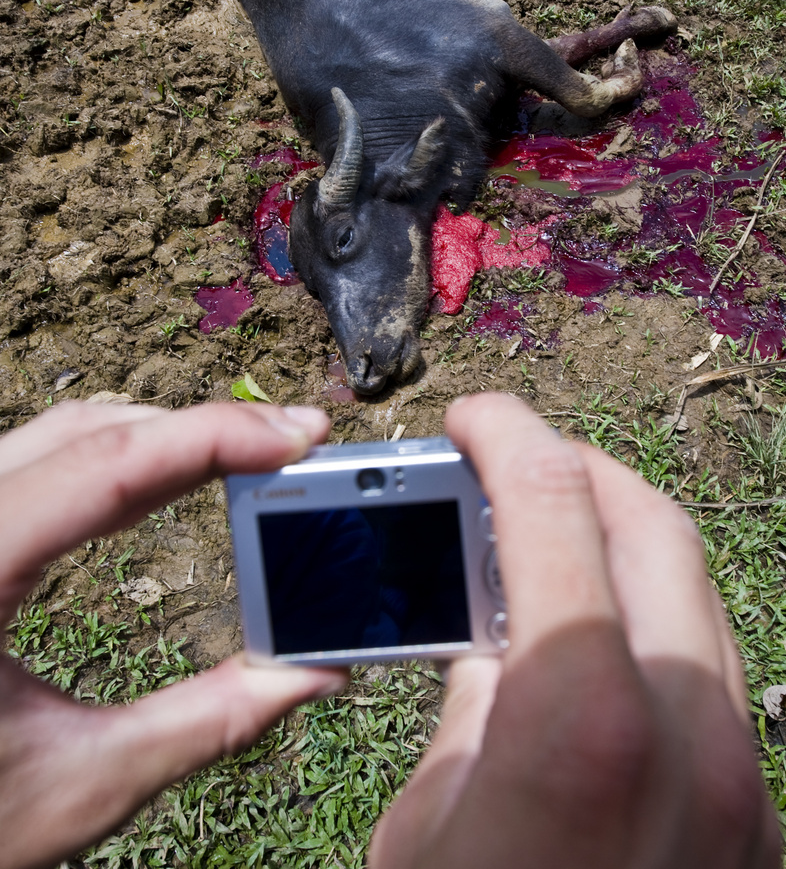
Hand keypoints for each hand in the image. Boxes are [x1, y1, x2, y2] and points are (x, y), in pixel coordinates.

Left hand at [0, 401, 346, 868]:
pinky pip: (41, 459)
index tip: (298, 438)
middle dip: (200, 429)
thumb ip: (210, 722)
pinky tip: (168, 476)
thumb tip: (314, 675)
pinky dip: (120, 455)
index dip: (212, 437)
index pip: (105, 466)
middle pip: (90, 431)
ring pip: (62, 434)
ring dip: (161, 435)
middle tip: (292, 449)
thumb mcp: (83, 784)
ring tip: (248, 457)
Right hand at [369, 393, 780, 868]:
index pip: (555, 507)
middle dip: (578, 468)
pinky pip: (714, 673)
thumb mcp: (424, 823)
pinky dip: (653, 623)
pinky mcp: (756, 819)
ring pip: (699, 595)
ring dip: (624, 540)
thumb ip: (472, 699)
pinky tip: (597, 641)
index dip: (506, 434)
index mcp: (582, 725)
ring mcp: (742, 782)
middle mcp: (691, 739)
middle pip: (655, 527)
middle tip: (511, 465)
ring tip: (550, 538)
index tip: (471, 418)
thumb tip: (496, 625)